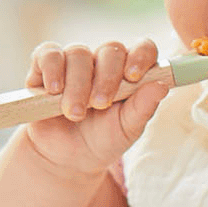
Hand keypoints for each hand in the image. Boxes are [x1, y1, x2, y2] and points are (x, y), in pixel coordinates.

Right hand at [20, 38, 170, 178]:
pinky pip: (48, 54)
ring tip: (75, 113)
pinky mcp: (45, 67)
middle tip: (99, 105)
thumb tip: (162, 86)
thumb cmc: (101, 141)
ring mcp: (74, 62)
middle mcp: (103, 62)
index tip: (133, 77)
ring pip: (78, 53)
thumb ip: (143, 108)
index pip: (142, 48)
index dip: (140, 56)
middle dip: (106, 78)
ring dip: (77, 84)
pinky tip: (54, 90)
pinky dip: (51, 69)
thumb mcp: (126, 130)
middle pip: (110, 50)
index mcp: (129, 72)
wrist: (65, 159)